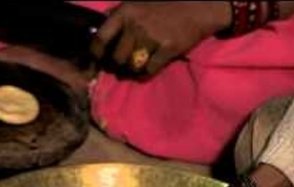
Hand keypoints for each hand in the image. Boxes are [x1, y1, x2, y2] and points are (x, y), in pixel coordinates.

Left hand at [90, 2, 230, 75]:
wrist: (197, 7)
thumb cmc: (164, 5)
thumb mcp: (137, 3)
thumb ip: (118, 14)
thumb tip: (99, 27)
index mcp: (125, 12)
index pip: (100, 39)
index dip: (97, 54)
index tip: (98, 59)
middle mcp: (136, 25)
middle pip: (117, 58)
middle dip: (118, 64)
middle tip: (122, 64)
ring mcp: (152, 38)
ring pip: (132, 66)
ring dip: (133, 69)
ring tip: (137, 65)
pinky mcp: (167, 49)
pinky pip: (149, 70)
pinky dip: (147, 72)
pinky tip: (149, 67)